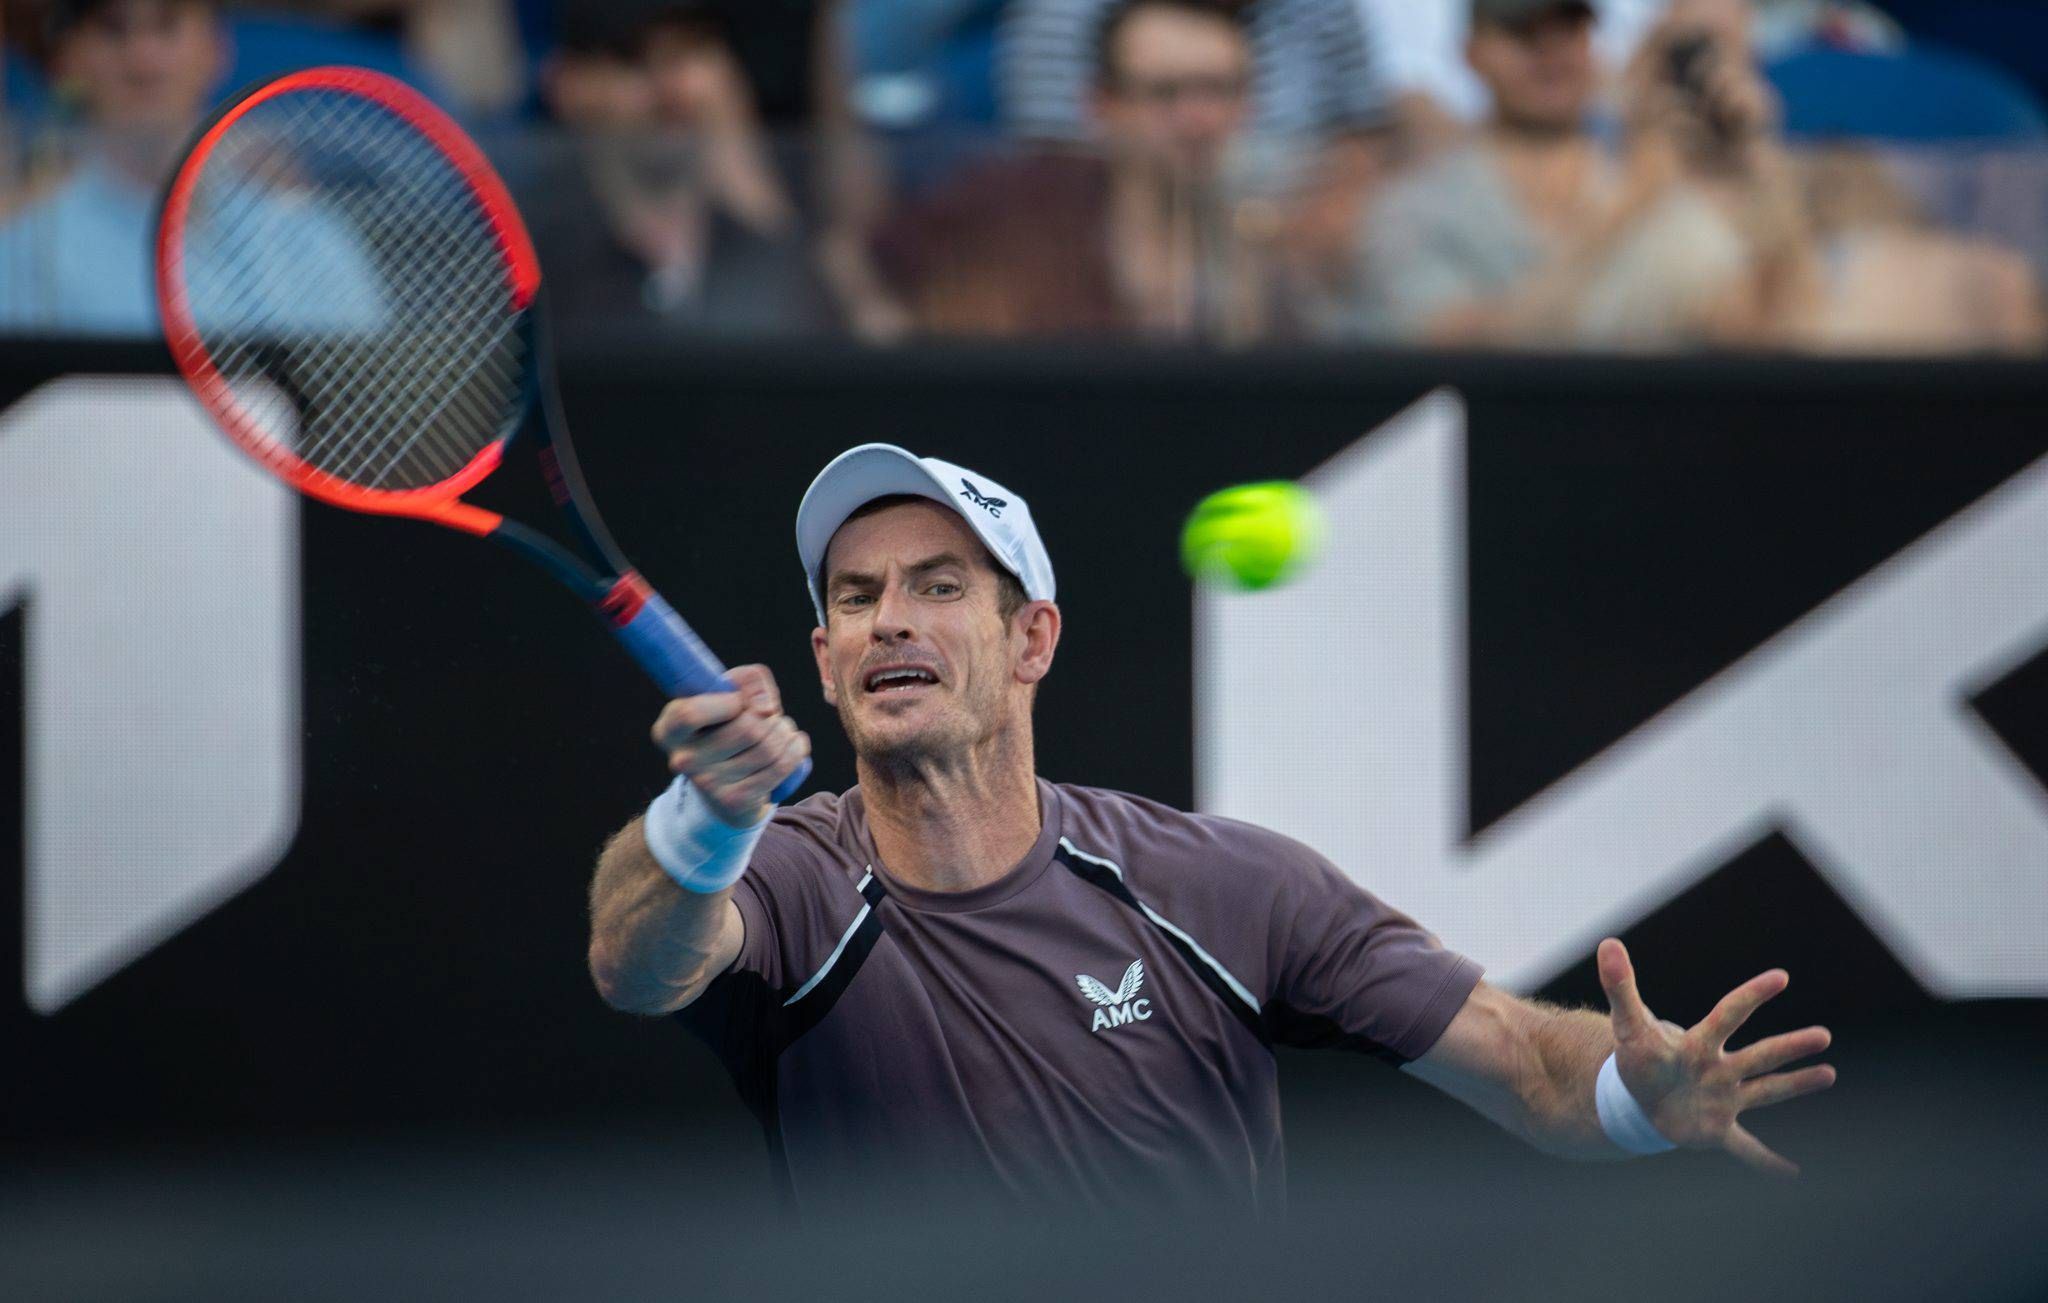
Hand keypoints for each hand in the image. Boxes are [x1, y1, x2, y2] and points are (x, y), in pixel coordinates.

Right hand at [649, 664, 808, 826]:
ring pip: (768, 747)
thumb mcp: (730, 692)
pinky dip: (797, 749)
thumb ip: (749, 680)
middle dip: (770, 717)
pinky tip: (793, 745)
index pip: (691, 714)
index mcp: (670, 729)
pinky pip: (781, 766)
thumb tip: (765, 707)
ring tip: (780, 731)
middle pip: (747, 728)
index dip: (728, 702)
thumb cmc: (729, 724)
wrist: (726, 784)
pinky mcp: (734, 801)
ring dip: (785, 731)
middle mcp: (683, 760)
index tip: (740, 702)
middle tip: (769, 717)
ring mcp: (708, 784)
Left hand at [1598, 938, 1836, 1176]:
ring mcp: (1722, 1099)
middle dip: (1790, 1046)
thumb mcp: (1628, 1024)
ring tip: (1829, 1073)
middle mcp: (1719, 1069)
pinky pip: (1745, 1147)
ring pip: (1764, 1091)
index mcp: (1699, 1043)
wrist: (1636, 1097)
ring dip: (1795, 1084)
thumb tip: (1608, 943)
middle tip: (1824, 1035)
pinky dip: (1765, 1161)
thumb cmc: (1639, 1058)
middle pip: (1759, 1055)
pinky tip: (1792, 1173)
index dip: (1751, 995)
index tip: (1780, 977)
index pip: (1729, 1014)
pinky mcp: (1715, 1128)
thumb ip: (1620, 986)